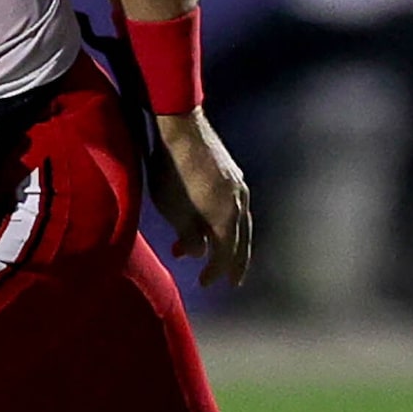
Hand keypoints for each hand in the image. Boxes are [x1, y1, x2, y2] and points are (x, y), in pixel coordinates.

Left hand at [149, 109, 251, 285]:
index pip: (226, 254)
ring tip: (202, 249)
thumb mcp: (174, 211)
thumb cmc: (172, 172)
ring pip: (237, 222)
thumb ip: (188, 236)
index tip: (205, 284)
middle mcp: (240, 203)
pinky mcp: (231, 172)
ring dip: (222, 239)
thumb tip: (199, 252)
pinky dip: (223, 220)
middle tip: (233, 279)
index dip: (216, 271)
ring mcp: (238, 185)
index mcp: (227, 217)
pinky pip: (233, 205)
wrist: (181, 127)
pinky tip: (208, 219)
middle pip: (240, 240)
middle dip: (234, 262)